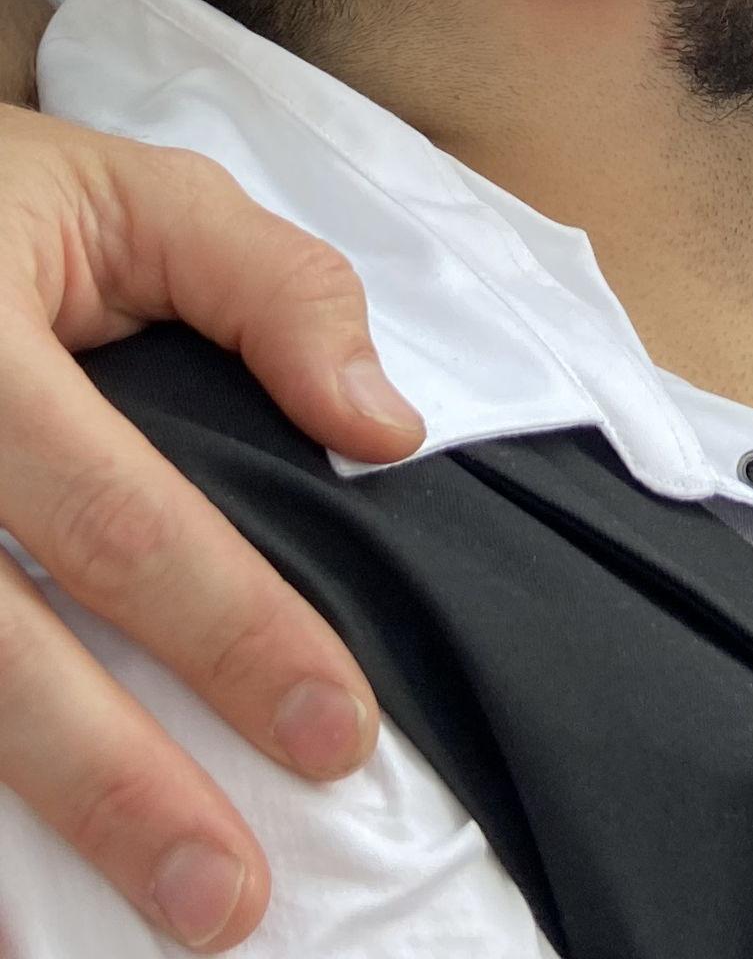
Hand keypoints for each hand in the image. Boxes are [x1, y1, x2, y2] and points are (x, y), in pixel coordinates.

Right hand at [0, 106, 422, 947]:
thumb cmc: (1, 205)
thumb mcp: (141, 196)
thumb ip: (274, 290)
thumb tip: (384, 431)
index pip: (119, 520)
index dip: (231, 634)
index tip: (336, 733)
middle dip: (112, 790)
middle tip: (226, 901)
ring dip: (16, 838)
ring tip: (127, 935)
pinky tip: (1, 916)